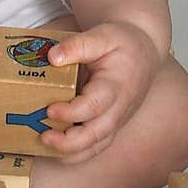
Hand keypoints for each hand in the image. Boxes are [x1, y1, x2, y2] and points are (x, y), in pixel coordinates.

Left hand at [40, 22, 160, 162]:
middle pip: (95, 134)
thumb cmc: (124, 43)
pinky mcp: (111, 125)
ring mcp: (116, 120)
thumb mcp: (103, 35)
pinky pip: (95, 145)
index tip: (50, 110)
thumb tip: (52, 57)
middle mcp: (118, 109)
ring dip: (70, 151)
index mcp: (116, 86)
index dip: (71, 112)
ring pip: (96, 145)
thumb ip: (78, 45)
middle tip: (43, 136)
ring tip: (44, 145)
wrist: (145, 51)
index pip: (93, 106)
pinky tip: (54, 149)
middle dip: (68, 142)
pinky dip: (76, 152)